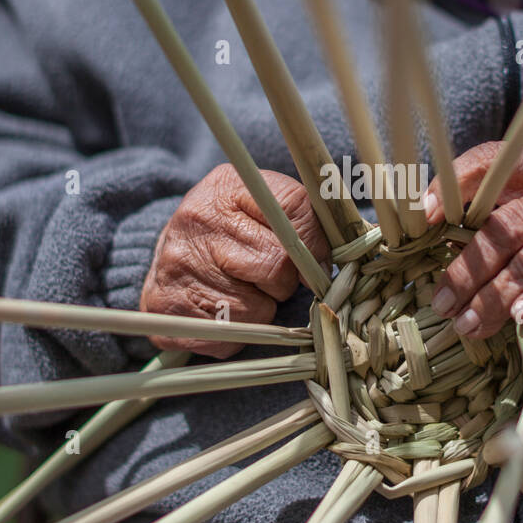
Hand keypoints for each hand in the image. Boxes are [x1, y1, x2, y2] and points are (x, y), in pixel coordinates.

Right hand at [140, 164, 330, 357]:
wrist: (170, 256)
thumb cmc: (233, 231)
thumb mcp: (263, 204)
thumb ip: (306, 215)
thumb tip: (354, 246)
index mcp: (227, 186)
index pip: (296, 210)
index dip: (315, 243)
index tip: (315, 258)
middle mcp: (197, 219)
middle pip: (279, 265)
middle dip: (284, 280)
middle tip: (267, 276)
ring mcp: (178, 265)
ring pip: (258, 308)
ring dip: (262, 309)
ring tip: (241, 289)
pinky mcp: (168, 309)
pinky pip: (231, 336)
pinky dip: (237, 332)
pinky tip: (221, 309)